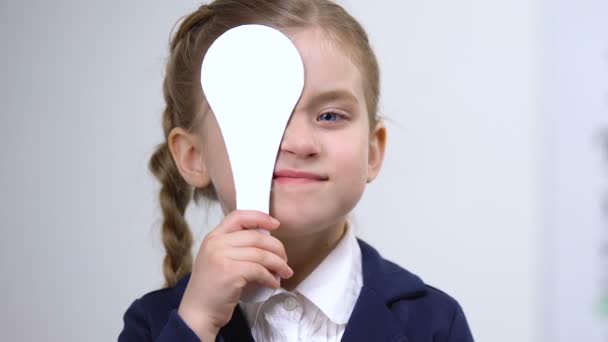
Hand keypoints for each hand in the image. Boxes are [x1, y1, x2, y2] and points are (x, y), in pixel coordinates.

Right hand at [177, 210, 292, 339]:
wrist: (198, 312)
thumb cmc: (212, 288)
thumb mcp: (217, 259)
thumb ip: (234, 246)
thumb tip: (266, 241)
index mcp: (213, 237)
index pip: (239, 216)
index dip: (260, 217)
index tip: (275, 224)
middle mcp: (216, 243)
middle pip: (256, 236)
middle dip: (276, 247)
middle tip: (284, 259)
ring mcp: (222, 257)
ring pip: (261, 254)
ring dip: (278, 264)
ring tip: (285, 272)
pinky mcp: (230, 273)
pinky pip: (259, 270)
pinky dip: (271, 277)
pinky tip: (274, 283)